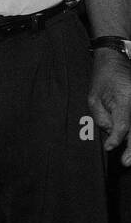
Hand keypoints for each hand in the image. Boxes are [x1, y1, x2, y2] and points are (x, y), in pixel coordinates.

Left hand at [90, 48, 130, 166]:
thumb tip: (110, 133)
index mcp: (126, 98)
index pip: (123, 124)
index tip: (110, 147)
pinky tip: (130, 144)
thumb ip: (102, 117)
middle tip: (126, 162)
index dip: (116, 138)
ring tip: (129, 158)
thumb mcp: (94, 98)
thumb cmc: (102, 79)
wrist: (116, 60)